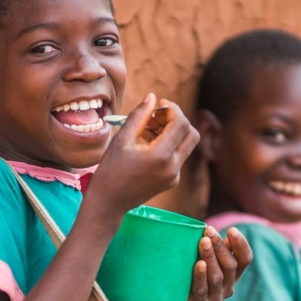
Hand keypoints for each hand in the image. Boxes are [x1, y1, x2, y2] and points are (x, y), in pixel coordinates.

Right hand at [89, 94, 199, 218]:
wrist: (109, 203)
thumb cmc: (111, 170)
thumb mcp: (122, 139)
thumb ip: (139, 116)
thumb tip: (153, 97)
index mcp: (161, 156)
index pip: (181, 124)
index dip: (173, 109)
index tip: (159, 104)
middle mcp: (173, 167)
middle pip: (191, 133)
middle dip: (177, 120)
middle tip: (157, 116)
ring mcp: (175, 176)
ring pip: (186, 145)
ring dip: (172, 132)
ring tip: (147, 128)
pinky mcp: (172, 180)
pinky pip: (177, 156)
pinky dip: (167, 144)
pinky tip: (147, 143)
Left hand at [184, 226, 252, 300]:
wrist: (173, 296)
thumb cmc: (191, 267)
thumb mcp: (205, 255)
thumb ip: (214, 246)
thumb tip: (214, 232)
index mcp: (234, 274)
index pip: (245, 259)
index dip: (241, 244)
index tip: (232, 230)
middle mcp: (229, 287)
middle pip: (230, 265)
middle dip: (220, 246)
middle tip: (209, 231)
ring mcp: (216, 299)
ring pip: (217, 277)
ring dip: (210, 257)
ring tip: (203, 242)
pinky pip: (202, 290)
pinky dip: (201, 276)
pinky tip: (199, 264)